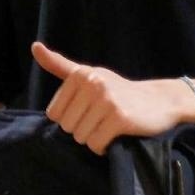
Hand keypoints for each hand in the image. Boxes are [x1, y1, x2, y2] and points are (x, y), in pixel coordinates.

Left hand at [32, 42, 194, 152]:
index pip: (54, 114)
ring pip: (80, 137)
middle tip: (101, 119)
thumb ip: (60, 65)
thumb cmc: (118, 90)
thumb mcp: (89, 74)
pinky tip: (115, 136)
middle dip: (82, 129)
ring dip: (93, 138)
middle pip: (67, 127)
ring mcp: (107, 101)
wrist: (159, 101)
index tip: (88, 110)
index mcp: (81, 74)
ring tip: (109, 126)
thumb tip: (35, 47)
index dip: (70, 118)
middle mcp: (93, 84)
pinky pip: (96, 144)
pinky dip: (103, 147)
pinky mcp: (119, 118)